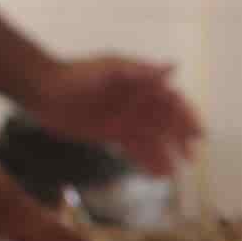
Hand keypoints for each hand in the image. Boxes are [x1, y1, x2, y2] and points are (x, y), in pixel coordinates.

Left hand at [25, 56, 203, 176]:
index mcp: (142, 86)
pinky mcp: (113, 134)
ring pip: (153, 141)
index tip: (198, 134)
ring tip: (174, 174)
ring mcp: (127, 120)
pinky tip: (157, 174)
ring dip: (165, 156)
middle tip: (189, 159)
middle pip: (167, 125)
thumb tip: (174, 66)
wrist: (43, 90)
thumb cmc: (77, 75)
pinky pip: (136, 149)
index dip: (188, 117)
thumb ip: (141, 70)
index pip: (173, 102)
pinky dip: (147, 161)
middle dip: (180, 141)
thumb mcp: (110, 67)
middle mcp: (138, 104)